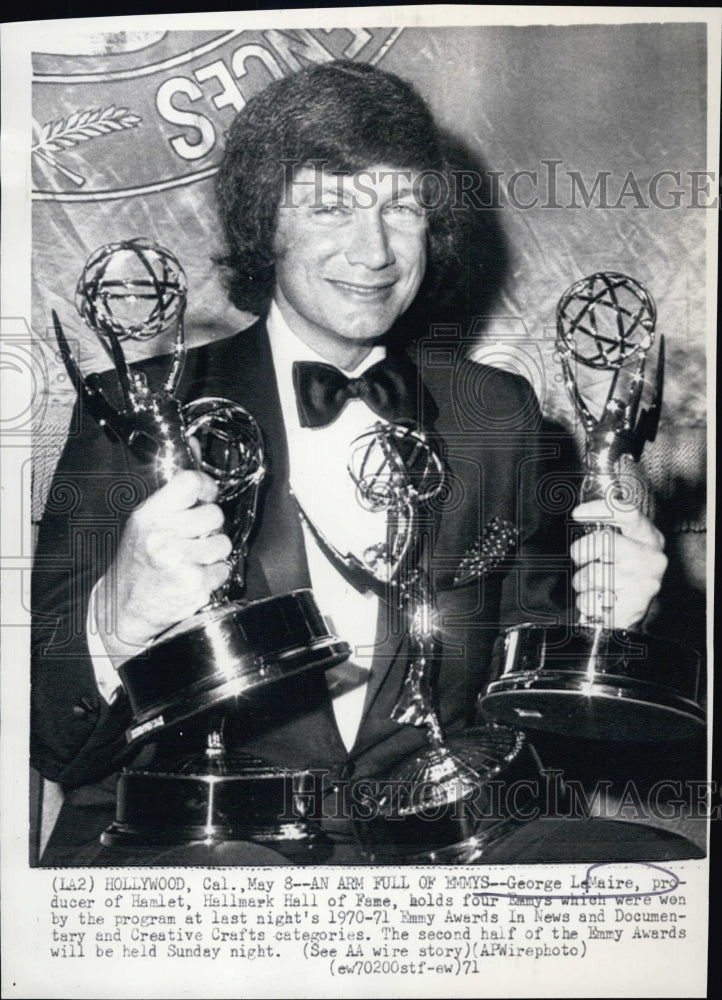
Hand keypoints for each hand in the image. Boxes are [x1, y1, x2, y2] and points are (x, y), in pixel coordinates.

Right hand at [94, 470, 231, 664]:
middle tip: (190, 539)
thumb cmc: (138, 562)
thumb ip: (174, 489)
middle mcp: (163, 536)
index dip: (205, 487)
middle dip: (208, 528)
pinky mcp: (194, 584)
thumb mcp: (146, 521)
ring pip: (223, 543)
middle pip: (214, 514)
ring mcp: (179, 561)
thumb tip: (194, 444)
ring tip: (191, 560)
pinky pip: (224, 569)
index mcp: (150, 515)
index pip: (191, 482)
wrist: (124, 607)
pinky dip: (214, 575)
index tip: (204, 496)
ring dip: (212, 553)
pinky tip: (193, 577)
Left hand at [570, 499, 666, 628]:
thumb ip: (605, 530)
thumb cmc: (619, 578)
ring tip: (595, 587)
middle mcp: (651, 558)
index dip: (600, 509)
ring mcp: (645, 582)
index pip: (627, 513)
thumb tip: (579, 514)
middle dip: (581, 552)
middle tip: (583, 562)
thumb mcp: (618, 550)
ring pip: (592, 573)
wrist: (627, 616)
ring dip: (582, 582)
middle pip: (603, 541)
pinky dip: (587, 603)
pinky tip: (598, 602)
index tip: (577, 513)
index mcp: (649, 538)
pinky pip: (592, 599)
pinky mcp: (634, 606)